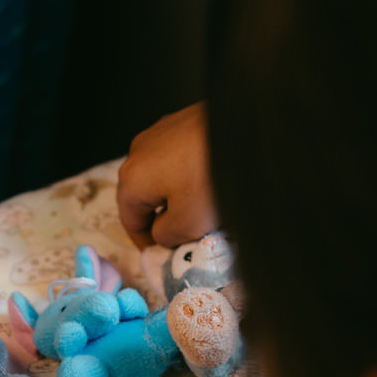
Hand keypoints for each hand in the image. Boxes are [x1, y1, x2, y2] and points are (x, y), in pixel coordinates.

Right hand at [117, 102, 218, 247]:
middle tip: (185, 235)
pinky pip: (179, 157)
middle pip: (145, 196)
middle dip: (163, 218)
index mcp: (132, 178)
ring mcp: (161, 132)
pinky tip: (211, 181)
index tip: (162, 255)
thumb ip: (165, 236)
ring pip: (163, 176)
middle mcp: (139, 151)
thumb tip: (162, 231)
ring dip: (177, 195)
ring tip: (203, 209)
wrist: (247, 130)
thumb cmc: (212, 176)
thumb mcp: (187, 224)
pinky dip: (190, 174)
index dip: (146, 244)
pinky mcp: (183, 121)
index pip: (130, 221)